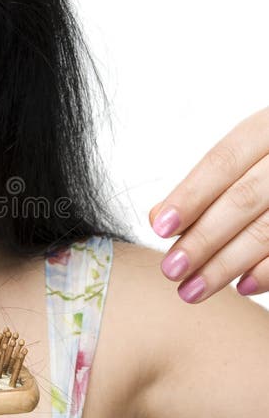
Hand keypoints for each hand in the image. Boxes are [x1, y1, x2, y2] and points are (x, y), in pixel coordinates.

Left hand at [148, 106, 268, 302]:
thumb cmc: (266, 164)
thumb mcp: (243, 157)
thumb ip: (204, 185)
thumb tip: (158, 217)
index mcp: (267, 128)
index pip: (223, 162)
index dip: (191, 195)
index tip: (160, 228)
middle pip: (243, 200)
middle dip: (202, 239)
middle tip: (171, 269)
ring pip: (267, 230)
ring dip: (226, 265)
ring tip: (192, 289)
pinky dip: (267, 272)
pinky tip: (241, 287)